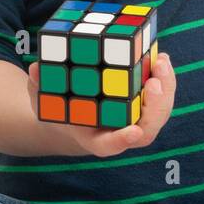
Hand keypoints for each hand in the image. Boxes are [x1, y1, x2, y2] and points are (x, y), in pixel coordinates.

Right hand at [27, 52, 175, 158]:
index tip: (134, 132)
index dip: (122, 140)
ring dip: (165, 88)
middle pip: (145, 128)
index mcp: (94, 139)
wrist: (76, 116)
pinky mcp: (143, 104)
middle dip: (153, 106)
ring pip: (158, 112)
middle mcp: (119, 133)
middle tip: (155, 82)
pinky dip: (163, 79)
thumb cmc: (59, 111)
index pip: (110, 145)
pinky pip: (158, 96)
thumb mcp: (44, 100)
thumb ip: (40, 88)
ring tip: (162, 62)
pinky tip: (161, 58)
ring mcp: (134, 119)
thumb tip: (38, 68)